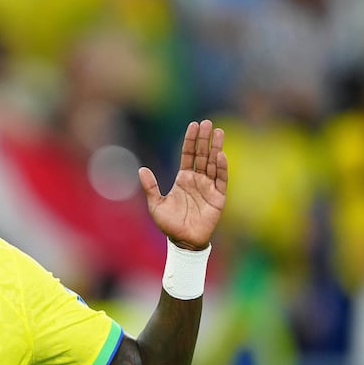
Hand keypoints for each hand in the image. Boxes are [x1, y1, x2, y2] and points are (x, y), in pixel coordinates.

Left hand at [139, 119, 226, 249]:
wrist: (182, 242)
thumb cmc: (169, 224)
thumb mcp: (156, 204)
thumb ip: (151, 187)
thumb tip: (141, 169)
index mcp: (183, 179)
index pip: (188, 155)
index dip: (190, 141)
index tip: (193, 125)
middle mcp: (197, 180)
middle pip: (202, 155)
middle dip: (204, 139)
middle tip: (208, 123)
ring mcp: (209, 187)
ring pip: (213, 164)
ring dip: (216, 148)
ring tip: (218, 132)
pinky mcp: (218, 197)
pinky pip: (221, 180)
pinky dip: (221, 168)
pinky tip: (220, 155)